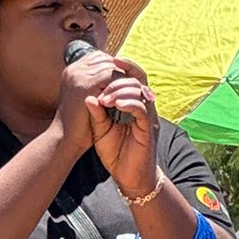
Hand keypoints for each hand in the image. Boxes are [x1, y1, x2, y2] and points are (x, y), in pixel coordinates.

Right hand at [53, 48, 146, 152]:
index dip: (115, 67)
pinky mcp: (87, 84)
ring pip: (111, 66)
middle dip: (122, 70)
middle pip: (106, 59)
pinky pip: (112, 76)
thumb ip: (99, 89)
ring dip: (125, 76)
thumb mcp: (89, 102)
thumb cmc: (77, 125)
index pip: (99, 58)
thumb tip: (117, 82)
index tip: (129, 78)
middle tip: (137, 80)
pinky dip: (123, 84)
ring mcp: (79, 75)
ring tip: (137, 87)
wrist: (66, 140)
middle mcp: (74, 69)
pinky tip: (131, 94)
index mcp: (72, 71)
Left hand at [87, 55, 162, 199]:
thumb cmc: (116, 154)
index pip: (132, 77)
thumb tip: (88, 96)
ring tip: (105, 98)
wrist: (129, 178)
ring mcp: (148, 118)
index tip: (107, 60)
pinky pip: (142, 110)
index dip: (123, 66)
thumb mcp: (101, 130)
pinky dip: (129, 103)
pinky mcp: (149, 129)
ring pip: (140, 92)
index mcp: (133, 105)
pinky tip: (116, 105)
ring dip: (121, 91)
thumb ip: (97, 114)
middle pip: (139, 79)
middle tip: (103, 83)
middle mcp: (144, 108)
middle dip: (119, 77)